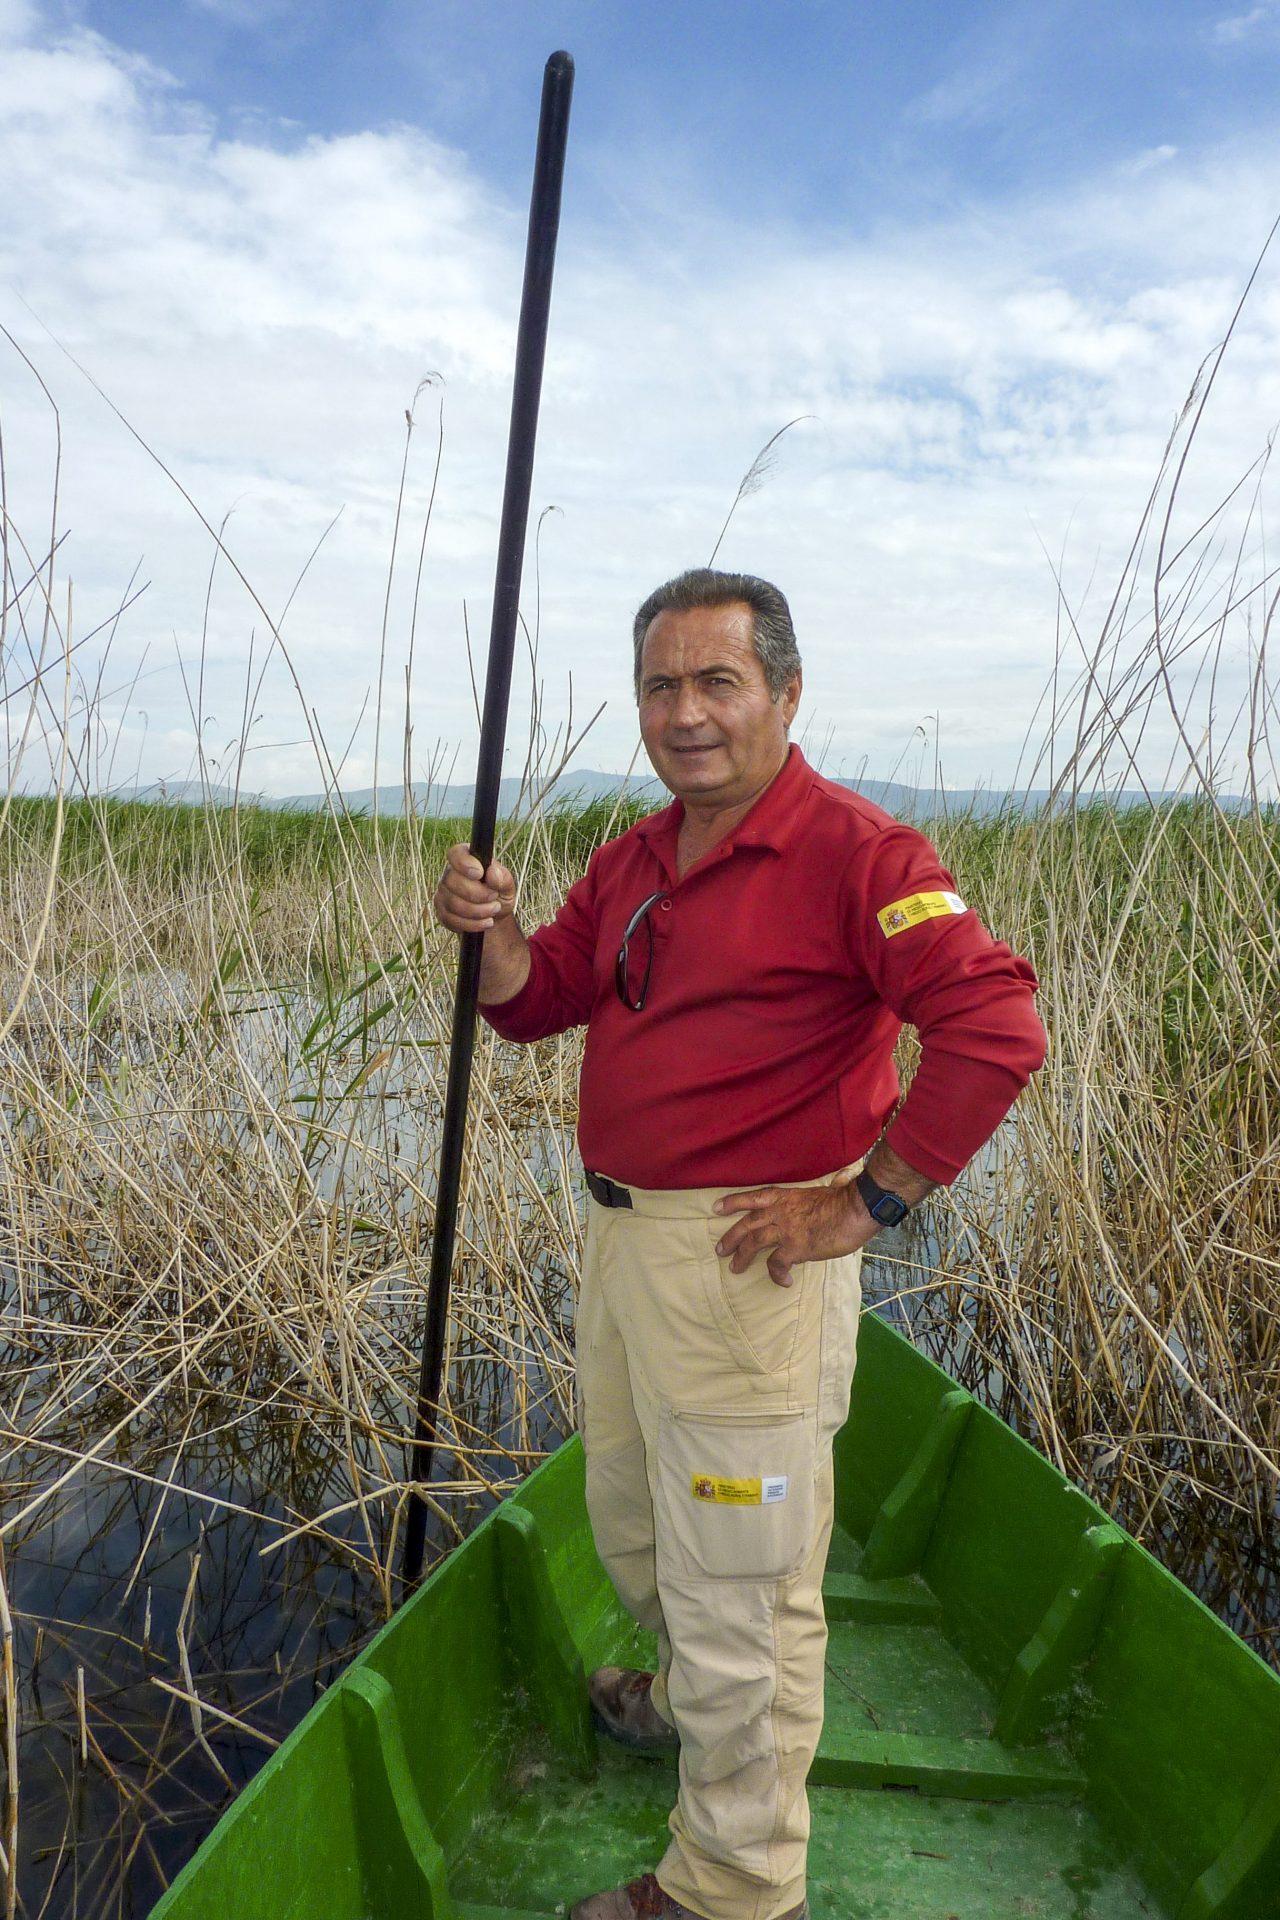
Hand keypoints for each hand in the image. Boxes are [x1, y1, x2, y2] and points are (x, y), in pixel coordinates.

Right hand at [433, 844, 516, 933]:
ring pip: (453, 903)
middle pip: (452, 881)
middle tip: (494, 898)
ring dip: (477, 911)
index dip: (464, 863)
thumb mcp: (508, 886)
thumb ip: (503, 877)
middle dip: (477, 894)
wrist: (495, 918)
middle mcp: (450, 874)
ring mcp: (443, 894)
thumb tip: (493, 872)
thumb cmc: (499, 895)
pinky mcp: (442, 912)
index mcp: (466, 859)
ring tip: (494, 910)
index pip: (455, 854)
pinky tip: (485, 922)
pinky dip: (472, 924)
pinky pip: (451, 919)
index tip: (480, 874)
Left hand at [713, 1180, 878, 1287]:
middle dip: (731, 1237)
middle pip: (747, 1224)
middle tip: (720, 1249)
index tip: (717, 1208)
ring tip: (735, 1268)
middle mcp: (780, 1211)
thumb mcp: (828, 1189)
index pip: (753, 1197)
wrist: (855, 1209)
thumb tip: (843, 1177)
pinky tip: (783, 1281)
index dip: (733, 1202)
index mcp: (785, 1197)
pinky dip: (777, 1274)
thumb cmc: (846, 1199)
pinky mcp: (795, 1248)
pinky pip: (777, 1264)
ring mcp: (785, 1230)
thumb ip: (826, 1188)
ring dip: (742, 1256)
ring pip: (754, 1243)